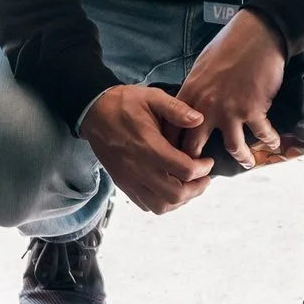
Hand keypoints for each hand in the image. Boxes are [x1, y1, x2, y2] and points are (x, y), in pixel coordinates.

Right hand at [80, 85, 213, 213]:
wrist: (94, 112)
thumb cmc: (124, 103)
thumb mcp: (152, 97)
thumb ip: (176, 109)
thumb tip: (199, 120)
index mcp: (148, 146)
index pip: (184, 170)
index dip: (203, 169)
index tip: (209, 161)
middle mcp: (138, 168)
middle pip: (175, 194)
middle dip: (196, 188)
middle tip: (204, 178)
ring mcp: (129, 179)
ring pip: (161, 206)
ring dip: (180, 200)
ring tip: (190, 186)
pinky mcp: (123, 184)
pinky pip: (146, 205)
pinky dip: (163, 203)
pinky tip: (170, 189)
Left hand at [173, 10, 285, 165]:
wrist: (256, 36)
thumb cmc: (228, 46)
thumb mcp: (201, 68)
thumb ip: (195, 93)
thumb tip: (192, 110)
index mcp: (189, 95)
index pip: (172, 130)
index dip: (173, 148)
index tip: (177, 159)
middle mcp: (205, 107)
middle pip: (195, 146)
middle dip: (199, 163)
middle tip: (205, 172)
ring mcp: (229, 111)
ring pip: (233, 148)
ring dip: (241, 158)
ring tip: (246, 163)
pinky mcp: (253, 110)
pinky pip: (262, 135)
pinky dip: (270, 141)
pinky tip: (273, 144)